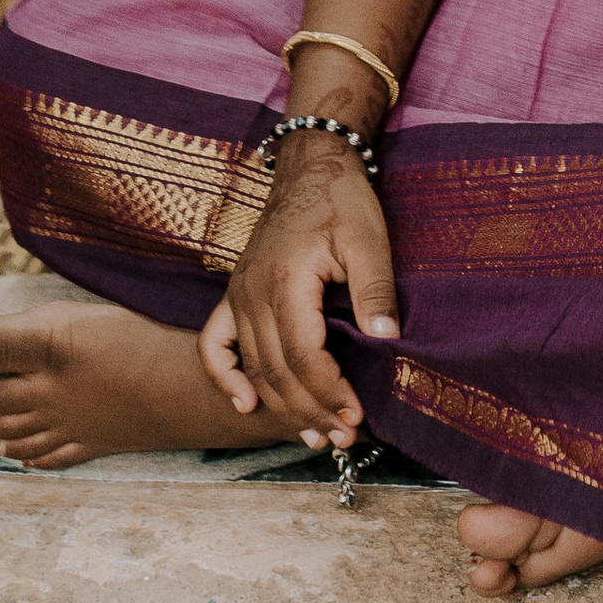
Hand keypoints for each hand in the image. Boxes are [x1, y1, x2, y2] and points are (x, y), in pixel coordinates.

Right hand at [201, 137, 398, 445]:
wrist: (311, 166)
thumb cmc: (342, 200)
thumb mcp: (369, 239)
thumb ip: (374, 289)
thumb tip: (387, 339)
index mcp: (286, 281)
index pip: (302, 356)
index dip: (329, 391)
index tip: (356, 416)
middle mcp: (253, 294)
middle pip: (276, 371)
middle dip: (310, 410)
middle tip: (342, 437)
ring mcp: (239, 296)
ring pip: (253, 367)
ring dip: (281, 406)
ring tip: (314, 435)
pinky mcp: (235, 295)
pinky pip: (215, 345)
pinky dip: (225, 378)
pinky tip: (244, 405)